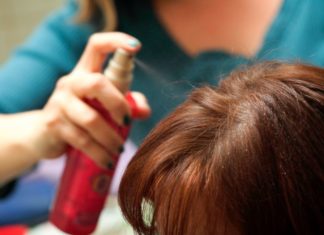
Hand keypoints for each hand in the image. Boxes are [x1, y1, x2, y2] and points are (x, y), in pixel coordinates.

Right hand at [39, 32, 150, 166]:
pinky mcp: (54, 125)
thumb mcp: (101, 106)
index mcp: (84, 72)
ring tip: (119, 149)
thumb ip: (126, 103)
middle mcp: (71, 83)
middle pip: (96, 82)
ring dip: (111, 137)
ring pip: (90, 119)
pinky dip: (99, 153)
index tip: (136, 46)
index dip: (115, 41)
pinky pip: (81, 140)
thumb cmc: (80, 116)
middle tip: (127, 122)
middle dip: (118, 103)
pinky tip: (108, 161)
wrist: (42, 135)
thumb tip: (144, 111)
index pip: (96, 46)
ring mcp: (60, 103)